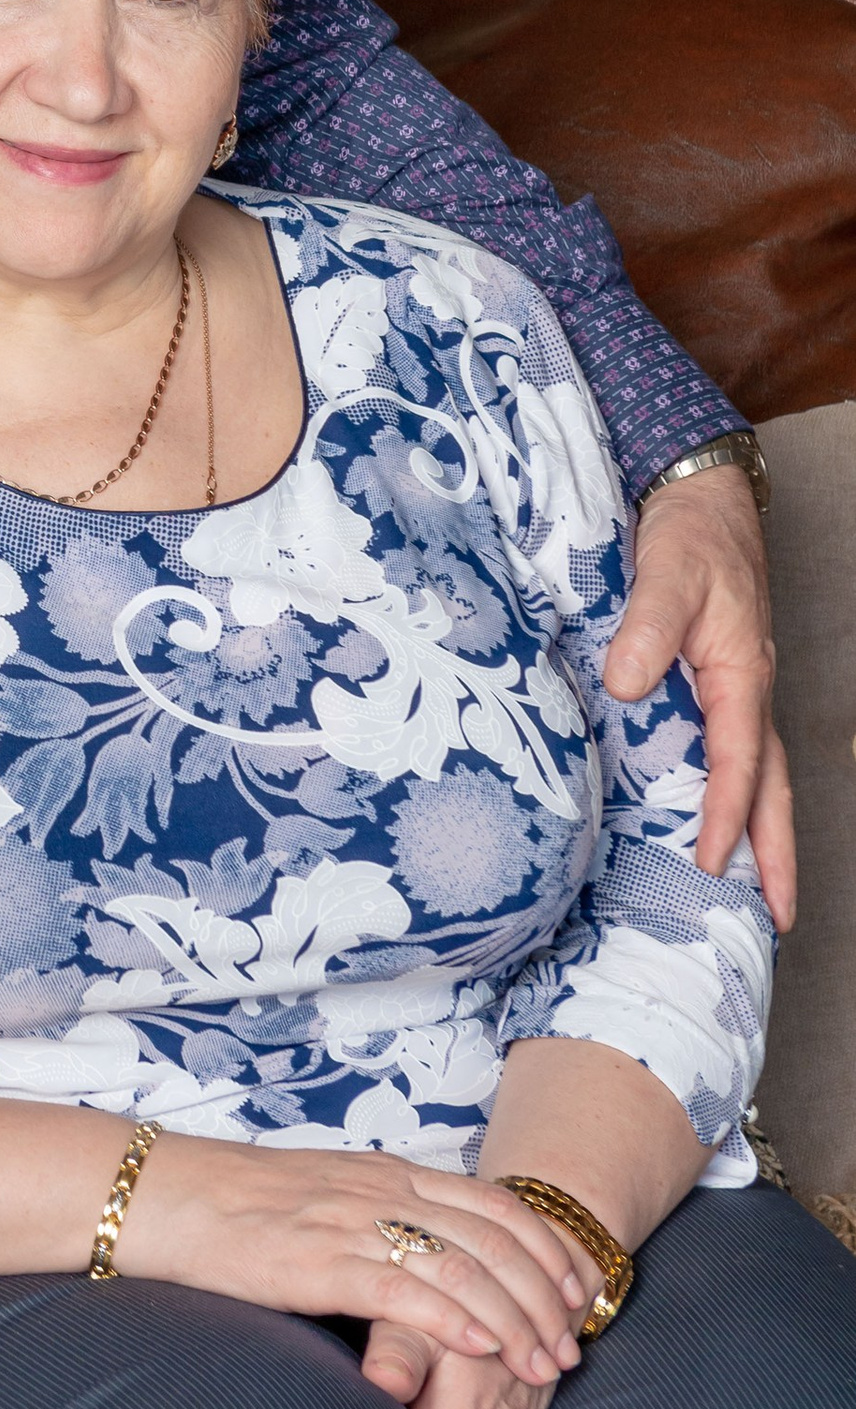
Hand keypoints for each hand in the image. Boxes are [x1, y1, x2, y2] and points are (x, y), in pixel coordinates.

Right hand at [119, 1138, 588, 1385]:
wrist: (166, 1193)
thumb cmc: (237, 1205)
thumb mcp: (326, 1195)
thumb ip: (378, 1215)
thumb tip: (423, 1252)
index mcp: (386, 1173)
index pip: (494, 1204)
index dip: (545, 1250)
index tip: (574, 1295)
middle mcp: (380, 1191)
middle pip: (494, 1239)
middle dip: (543, 1298)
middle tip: (569, 1351)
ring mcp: (351, 1222)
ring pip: (461, 1266)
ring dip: (513, 1320)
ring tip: (540, 1366)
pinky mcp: (317, 1260)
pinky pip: (401, 1287)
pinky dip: (451, 1318)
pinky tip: (478, 1349)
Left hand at [607, 467, 793, 925]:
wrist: (695, 491)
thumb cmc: (689, 533)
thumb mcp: (666, 573)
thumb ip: (645, 628)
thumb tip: (626, 684)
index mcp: (740, 676)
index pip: (739, 764)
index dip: (727, 816)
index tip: (713, 865)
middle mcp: (745, 690)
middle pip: (770, 786)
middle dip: (775, 852)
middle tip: (781, 918)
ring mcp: (733, 687)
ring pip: (757, 773)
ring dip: (759, 830)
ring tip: (755, 892)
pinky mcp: (712, 678)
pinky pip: (730, 751)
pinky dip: (733, 793)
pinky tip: (711, 816)